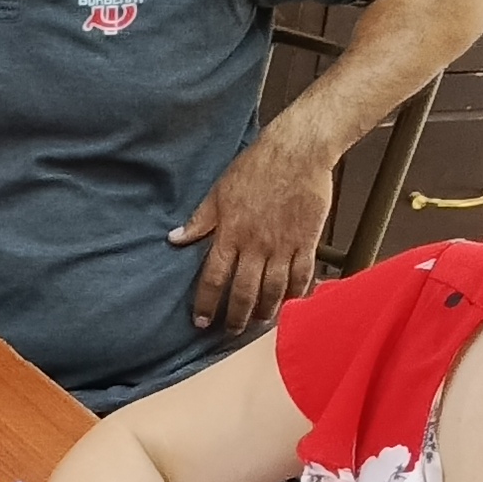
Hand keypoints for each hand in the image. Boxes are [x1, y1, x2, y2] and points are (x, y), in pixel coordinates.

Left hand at [172, 137, 336, 334]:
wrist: (298, 150)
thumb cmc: (257, 166)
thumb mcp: (219, 191)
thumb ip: (199, 220)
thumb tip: (175, 239)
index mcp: (231, 233)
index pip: (214, 278)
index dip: (207, 303)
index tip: (202, 320)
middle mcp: (256, 244)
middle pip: (245, 292)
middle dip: (237, 316)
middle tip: (232, 331)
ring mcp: (284, 245)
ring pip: (274, 289)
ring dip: (266, 310)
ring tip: (260, 322)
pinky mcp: (307, 241)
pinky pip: (302, 275)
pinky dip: (297, 293)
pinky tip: (291, 302)